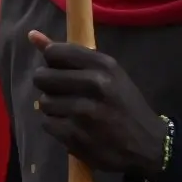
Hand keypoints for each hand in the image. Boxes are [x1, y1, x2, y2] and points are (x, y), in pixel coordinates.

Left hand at [28, 31, 168, 176]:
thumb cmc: (124, 105)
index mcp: (104, 66)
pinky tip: (73, 127)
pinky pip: (47, 124)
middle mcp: (94, 85)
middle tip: (64, 93)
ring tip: (72, 112)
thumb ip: (70, 55)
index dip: (52, 62)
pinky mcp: (75, 135)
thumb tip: (32, 36)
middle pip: (42, 77)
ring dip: (53, 108)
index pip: (55, 53)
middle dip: (48, 85)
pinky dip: (56, 126)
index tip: (62, 70)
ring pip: (43, 102)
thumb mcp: (108, 73)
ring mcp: (84, 112)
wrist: (149, 145)